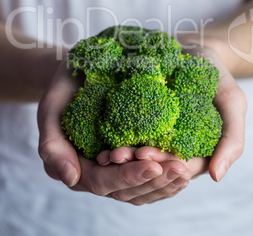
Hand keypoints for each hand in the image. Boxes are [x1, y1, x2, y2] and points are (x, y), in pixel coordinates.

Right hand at [37, 59, 191, 204]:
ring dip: (165, 183)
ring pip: (141, 189)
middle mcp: (97, 172)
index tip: (153, 165)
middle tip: (181, 169)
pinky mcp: (129, 158)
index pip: (104, 182)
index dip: (128, 176)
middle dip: (155, 182)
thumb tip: (71, 178)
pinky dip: (166, 175)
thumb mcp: (49, 110)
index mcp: (77, 166)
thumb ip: (52, 145)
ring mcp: (114, 168)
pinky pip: (148, 175)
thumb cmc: (62, 90)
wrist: (75, 77)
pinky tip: (185, 166)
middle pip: (127, 191)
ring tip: (187, 170)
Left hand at [98, 44, 246, 186]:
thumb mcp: (232, 101)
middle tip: (116, 155)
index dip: (162, 164)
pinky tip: (102, 142)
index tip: (145, 154)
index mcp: (196, 149)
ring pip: (138, 157)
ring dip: (123, 159)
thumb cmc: (216, 74)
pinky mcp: (139, 120)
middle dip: (135, 164)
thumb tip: (216, 176)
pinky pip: (127, 135)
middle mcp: (174, 147)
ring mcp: (155, 134)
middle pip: (155, 165)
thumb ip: (232, 137)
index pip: (179, 166)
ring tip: (106, 153)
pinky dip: (116, 141)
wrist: (194, 48)